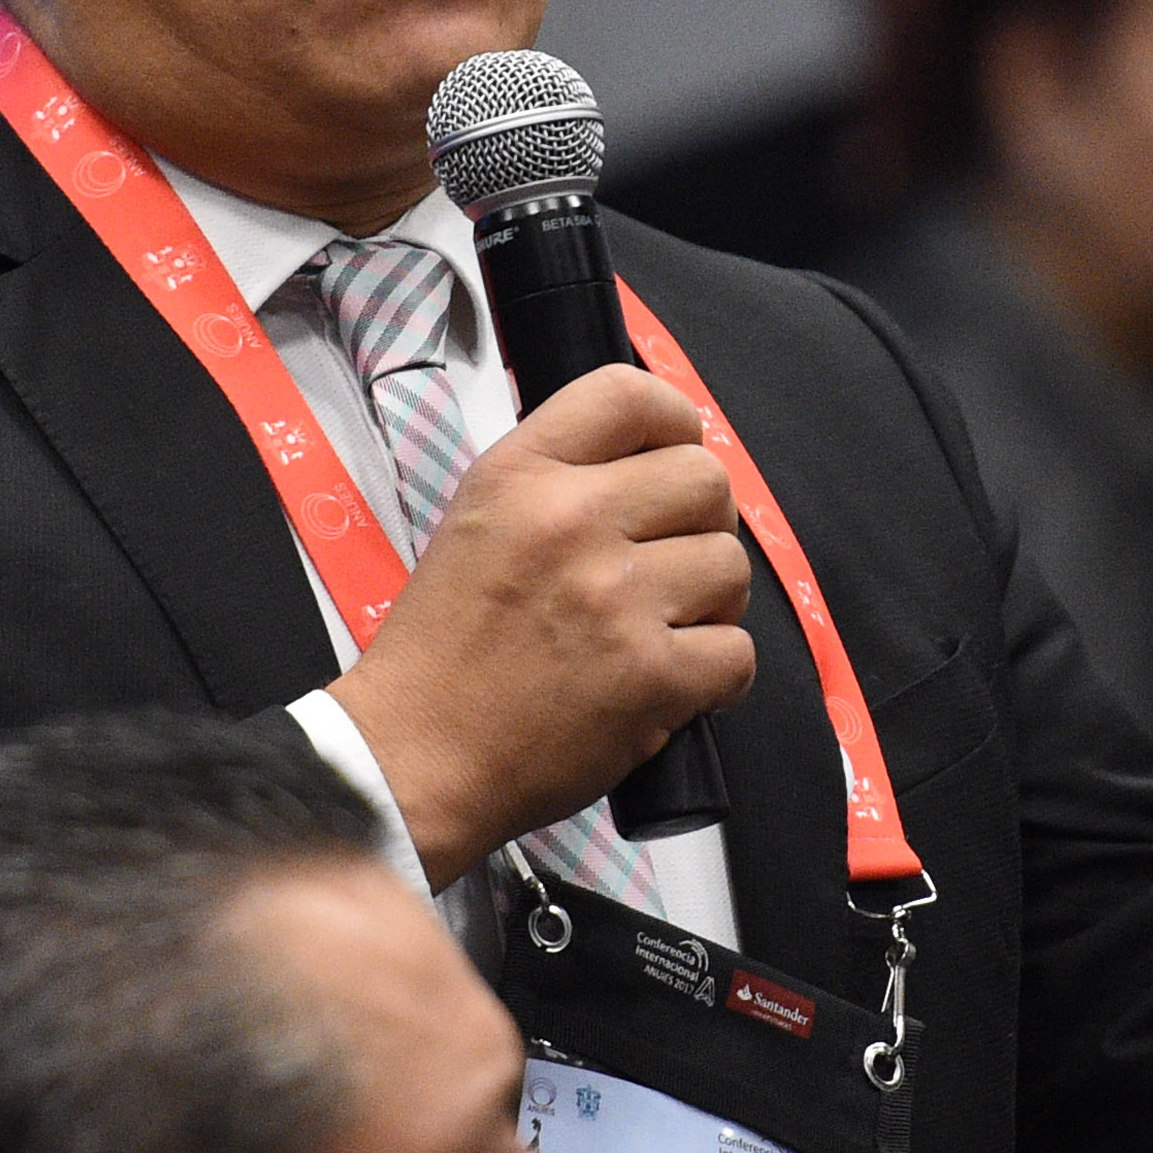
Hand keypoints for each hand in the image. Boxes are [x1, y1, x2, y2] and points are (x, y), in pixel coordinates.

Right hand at [334, 365, 759, 882]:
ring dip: (712, 603)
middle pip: (705, 478)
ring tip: (662, 629)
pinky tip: (673, 683)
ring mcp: (616, 600)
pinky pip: (738, 652)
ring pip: (731, 565)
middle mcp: (571, 524)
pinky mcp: (652, 676)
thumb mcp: (477, 523)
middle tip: (668, 563)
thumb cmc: (443, 653)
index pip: (628, 394)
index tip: (675, 452)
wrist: (415, 758)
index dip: (673, 419)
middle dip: (702, 522)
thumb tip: (650, 459)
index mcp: (520, 477)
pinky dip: (716, 676)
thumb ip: (556, 480)